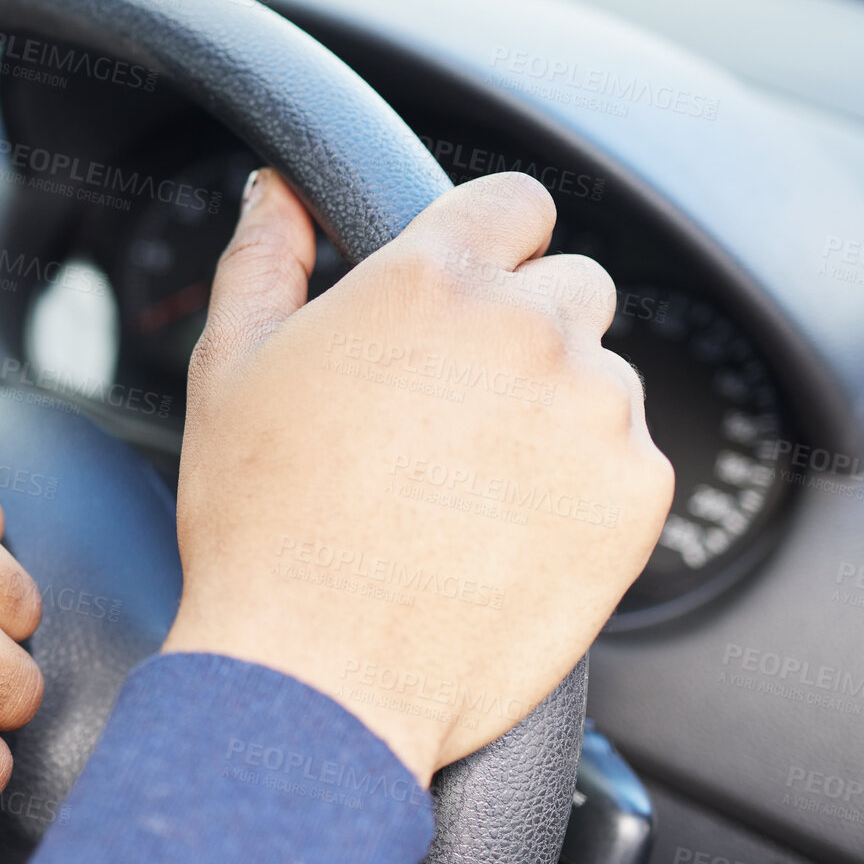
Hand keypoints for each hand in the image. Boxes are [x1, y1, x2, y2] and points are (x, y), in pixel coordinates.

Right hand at [163, 169, 672, 784]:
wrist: (318, 673)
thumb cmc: (260, 526)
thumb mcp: (228, 370)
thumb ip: (263, 257)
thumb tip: (279, 191)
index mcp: (429, 281)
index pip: (517, 201)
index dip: (489, 245)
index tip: (468, 294)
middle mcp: (526, 328)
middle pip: (572, 286)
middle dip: (522, 333)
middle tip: (451, 414)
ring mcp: (593, 410)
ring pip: (602, 377)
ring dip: (555, 412)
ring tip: (470, 488)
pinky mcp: (635, 494)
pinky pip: (629, 460)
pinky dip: (583, 488)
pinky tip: (505, 532)